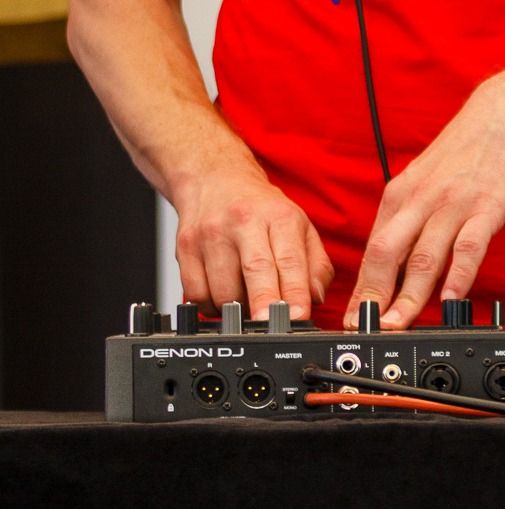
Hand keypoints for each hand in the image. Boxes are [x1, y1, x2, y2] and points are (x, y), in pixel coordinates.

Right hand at [174, 161, 334, 320]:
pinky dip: (210, 306)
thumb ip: (316, 265)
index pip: (290, 259)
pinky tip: (221, 293)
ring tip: (245, 297)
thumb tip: (315, 299)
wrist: (215, 179)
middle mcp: (244, 221)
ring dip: (236, 308)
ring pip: (223, 290)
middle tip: (269, 328)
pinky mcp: (185, 247)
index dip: (295, 293)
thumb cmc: (260, 209)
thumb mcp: (299, 226)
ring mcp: (211, 234)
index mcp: (279, 217)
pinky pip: (196, 295)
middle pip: (255, 270)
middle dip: (263, 303)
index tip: (298, 318)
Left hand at [345, 74, 504, 327]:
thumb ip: (409, 221)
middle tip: (363, 331)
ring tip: (398, 325)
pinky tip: (451, 299)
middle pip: (387, 254)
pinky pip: (469, 246)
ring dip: (409, 296)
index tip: (350, 322)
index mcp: (401, 195)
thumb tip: (393, 265)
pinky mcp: (487, 206)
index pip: (372, 250)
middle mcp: (421, 200)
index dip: (360, 290)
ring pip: (424, 256)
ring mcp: (453, 204)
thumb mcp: (425, 181)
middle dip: (373, 297)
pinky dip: (458, 275)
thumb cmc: (467, 152)